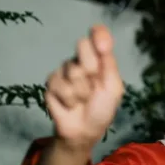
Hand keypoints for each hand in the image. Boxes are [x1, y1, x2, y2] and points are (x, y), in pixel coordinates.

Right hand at [44, 25, 123, 150]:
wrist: (84, 131)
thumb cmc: (102, 108)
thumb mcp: (113, 87)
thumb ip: (109, 64)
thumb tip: (102, 42)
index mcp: (99, 58)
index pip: (97, 35)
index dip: (99, 34)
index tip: (103, 46)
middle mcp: (80, 60)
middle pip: (82, 45)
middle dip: (91, 67)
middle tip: (95, 84)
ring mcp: (65, 70)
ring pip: (72, 69)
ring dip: (81, 90)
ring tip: (82, 99)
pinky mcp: (51, 82)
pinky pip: (59, 84)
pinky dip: (69, 99)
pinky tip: (70, 105)